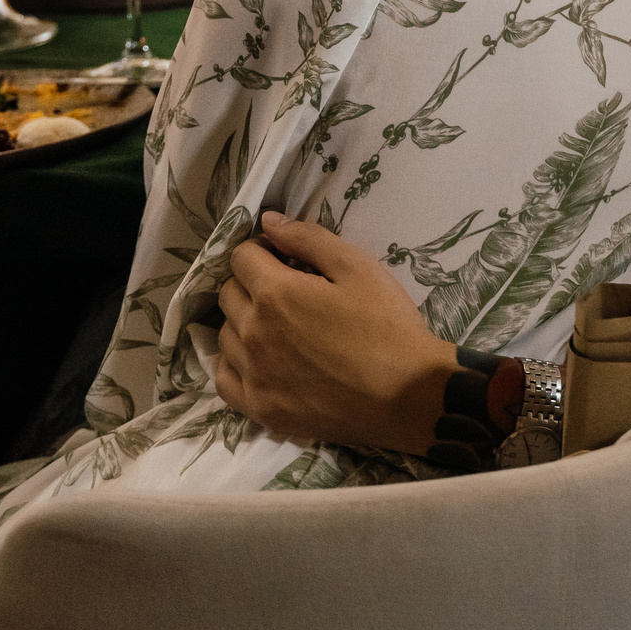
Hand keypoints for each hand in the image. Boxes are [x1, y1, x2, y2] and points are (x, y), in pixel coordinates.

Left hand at [215, 215, 455, 453]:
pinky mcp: (259, 408)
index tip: (284, 258)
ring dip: (243, 321)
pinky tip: (260, 360)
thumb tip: (268, 222)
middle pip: (228, 294)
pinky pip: (224, 379)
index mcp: (275, 294)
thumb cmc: (387, 325)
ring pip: (224, 335)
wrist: (406, 395)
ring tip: (277, 326)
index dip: (262, 250)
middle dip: (250, 282)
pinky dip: (234, 363)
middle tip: (285, 290)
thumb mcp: (358, 267)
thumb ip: (308, 239)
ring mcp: (253, 375)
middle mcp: (253, 333)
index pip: (241, 257)